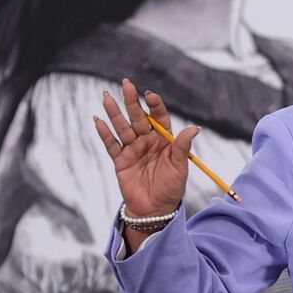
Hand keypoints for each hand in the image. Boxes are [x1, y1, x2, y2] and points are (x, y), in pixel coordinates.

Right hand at [93, 78, 199, 216]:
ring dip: (114, 113)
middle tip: (126, 83)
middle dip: (131, 101)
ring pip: (122, 127)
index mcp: (163, 139)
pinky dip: (104, 134)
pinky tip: (98, 120)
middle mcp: (147, 140)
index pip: (159, 117)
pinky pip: (112, 145)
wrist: (155, 209)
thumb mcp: (180, 167)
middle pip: (138, 117)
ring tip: (106, 97)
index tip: (150, 95)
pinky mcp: (120, 161)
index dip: (154, 105)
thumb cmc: (171, 187)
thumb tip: (195, 128)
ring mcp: (132, 149)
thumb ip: (183, 147)